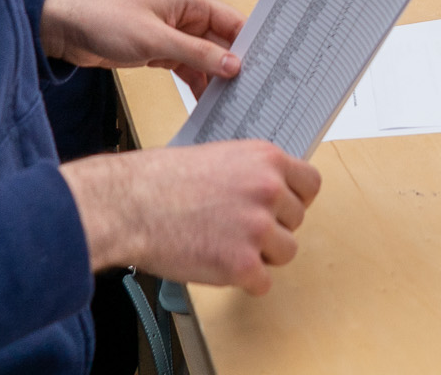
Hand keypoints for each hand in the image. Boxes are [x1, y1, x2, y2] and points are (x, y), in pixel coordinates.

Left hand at [40, 0, 244, 95]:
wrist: (67, 30)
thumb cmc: (108, 22)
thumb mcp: (155, 40)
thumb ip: (196, 53)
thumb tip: (234, 65)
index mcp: (191, 3)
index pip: (232, 23)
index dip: (251, 43)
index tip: (269, 67)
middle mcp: (187, 18)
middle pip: (222, 44)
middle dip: (236, 66)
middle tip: (256, 92)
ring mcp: (175, 36)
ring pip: (206, 60)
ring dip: (216, 79)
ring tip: (234, 104)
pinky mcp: (161, 53)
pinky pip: (188, 69)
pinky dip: (197, 84)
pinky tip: (207, 103)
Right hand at [61, 141, 321, 288]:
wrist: (129, 204)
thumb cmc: (161, 180)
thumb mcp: (219, 157)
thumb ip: (251, 173)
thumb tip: (273, 192)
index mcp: (266, 159)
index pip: (310, 184)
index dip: (294, 200)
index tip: (280, 210)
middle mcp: (269, 190)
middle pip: (296, 222)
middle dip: (272, 229)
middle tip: (237, 230)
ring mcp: (258, 228)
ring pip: (285, 253)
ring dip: (261, 256)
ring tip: (225, 247)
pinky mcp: (242, 264)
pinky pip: (263, 283)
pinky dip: (244, 282)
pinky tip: (218, 266)